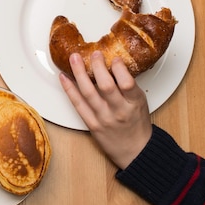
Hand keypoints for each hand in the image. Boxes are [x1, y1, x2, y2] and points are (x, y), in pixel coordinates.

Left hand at [58, 51, 151, 169]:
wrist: (135, 151)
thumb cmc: (137, 124)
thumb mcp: (140, 103)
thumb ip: (128, 86)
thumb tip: (112, 63)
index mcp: (134, 103)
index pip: (127, 83)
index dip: (118, 68)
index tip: (113, 58)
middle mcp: (118, 110)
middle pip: (105, 86)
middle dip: (97, 66)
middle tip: (94, 53)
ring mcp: (103, 118)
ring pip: (88, 93)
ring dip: (79, 73)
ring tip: (74, 58)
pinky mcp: (91, 124)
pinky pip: (78, 104)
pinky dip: (69, 89)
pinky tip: (63, 77)